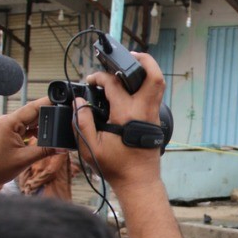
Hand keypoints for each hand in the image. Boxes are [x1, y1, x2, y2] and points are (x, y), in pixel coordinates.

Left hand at [0, 97, 57, 187]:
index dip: (50, 103)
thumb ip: (46, 151)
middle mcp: (7, 120)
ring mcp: (6, 126)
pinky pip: (25, 128)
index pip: (33, 107)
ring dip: (42, 126)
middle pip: (33, 113)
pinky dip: (35, 132)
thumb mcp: (25, 159)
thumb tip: (63, 147)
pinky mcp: (7, 133)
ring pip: (30, 121)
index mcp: (9, 122)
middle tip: (64, 121)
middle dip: (48, 117)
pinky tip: (44, 138)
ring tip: (56, 132)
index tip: (63, 101)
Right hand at [75, 52, 165, 185]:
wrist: (138, 181)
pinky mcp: (155, 120)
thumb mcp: (90, 147)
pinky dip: (144, 86)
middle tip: (127, 56)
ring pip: (157, 84)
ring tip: (129, 68)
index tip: (90, 80)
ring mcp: (152, 114)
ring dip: (146, 71)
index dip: (99, 77)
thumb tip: (80, 101)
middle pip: (153, 76)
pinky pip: (153, 96)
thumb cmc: (116, 167)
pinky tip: (130, 88)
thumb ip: (82, 121)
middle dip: (142, 60)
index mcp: (127, 114)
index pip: (113, 83)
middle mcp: (144, 110)